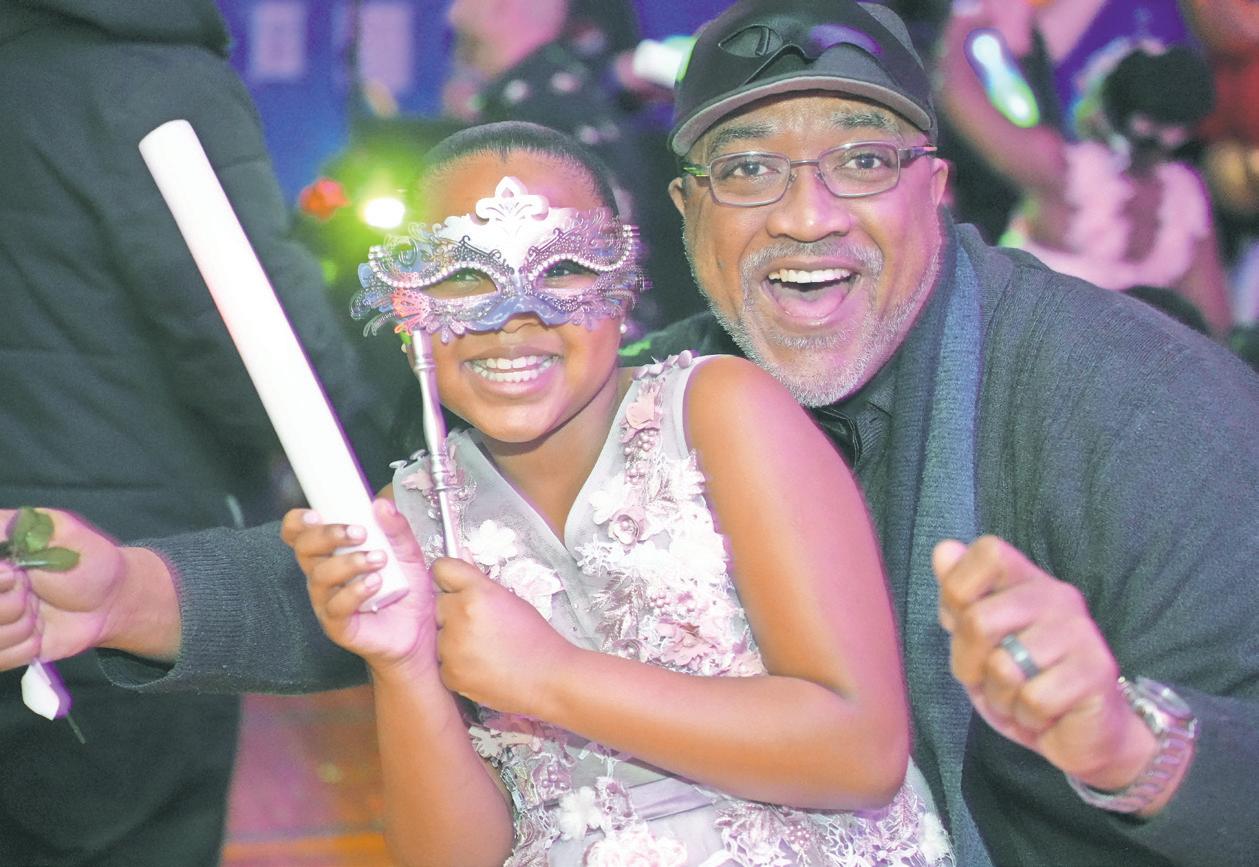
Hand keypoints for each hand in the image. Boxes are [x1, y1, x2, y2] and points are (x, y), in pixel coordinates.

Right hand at [0, 508, 131, 669]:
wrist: (112, 601)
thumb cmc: (88, 560)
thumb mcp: (59, 531)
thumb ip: (22, 529)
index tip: (15, 574)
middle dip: (8, 603)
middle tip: (31, 591)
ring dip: (20, 626)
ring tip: (38, 611)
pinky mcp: (1, 648)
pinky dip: (23, 648)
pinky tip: (38, 632)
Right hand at [282, 499, 432, 672]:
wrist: (420, 630)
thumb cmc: (406, 588)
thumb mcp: (408, 552)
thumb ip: (397, 529)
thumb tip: (382, 504)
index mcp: (331, 553)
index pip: (299, 534)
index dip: (298, 522)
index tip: (316, 513)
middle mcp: (323, 575)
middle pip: (304, 549)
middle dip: (328, 535)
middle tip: (359, 532)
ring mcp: (327, 601)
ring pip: (319, 576)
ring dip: (349, 563)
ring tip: (379, 560)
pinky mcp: (337, 626)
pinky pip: (334, 606)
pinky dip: (354, 591)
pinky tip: (375, 584)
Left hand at [432, 558, 572, 715]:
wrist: (549, 678)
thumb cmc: (535, 638)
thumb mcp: (511, 600)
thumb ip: (480, 582)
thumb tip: (460, 558)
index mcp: (478, 592)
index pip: (442, 568)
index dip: (450, 577)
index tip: (456, 586)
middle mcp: (460, 616)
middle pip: (439, 604)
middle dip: (453, 611)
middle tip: (481, 625)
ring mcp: (452, 647)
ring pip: (440, 634)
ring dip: (454, 639)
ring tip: (485, 649)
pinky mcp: (450, 674)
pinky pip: (443, 662)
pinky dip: (457, 665)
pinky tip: (482, 666)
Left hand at [933, 536, 1157, 790]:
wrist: (1083, 735)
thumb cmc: (1022, 683)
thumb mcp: (977, 642)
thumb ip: (959, 597)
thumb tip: (944, 549)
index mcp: (1027, 581)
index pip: (989, 553)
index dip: (958, 590)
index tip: (961, 624)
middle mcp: (1058, 597)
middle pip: (979, 620)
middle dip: (969, 664)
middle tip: (989, 680)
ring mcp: (1081, 632)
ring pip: (1004, 668)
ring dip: (1001, 698)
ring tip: (1021, 698)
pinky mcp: (1097, 671)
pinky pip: (1033, 699)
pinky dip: (1028, 717)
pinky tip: (1045, 715)